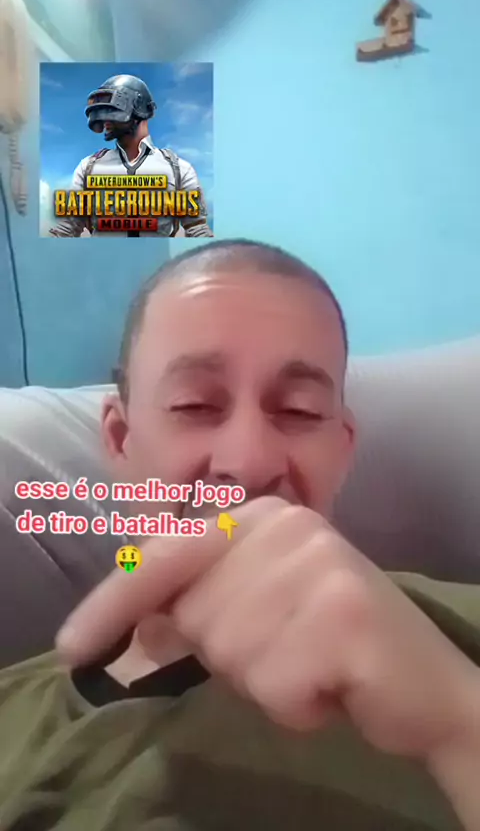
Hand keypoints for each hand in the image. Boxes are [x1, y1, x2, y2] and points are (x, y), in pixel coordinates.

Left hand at [57, 497, 478, 763]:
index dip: (114, 603)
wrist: (425, 683)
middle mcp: (288, 525)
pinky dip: (297, 706)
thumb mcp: (258, 613)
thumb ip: (202, 604)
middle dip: (230, 654)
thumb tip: (140, 622)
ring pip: (229, 653)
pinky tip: (334, 687)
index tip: (71, 648)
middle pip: (195, 614)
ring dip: (266, 681)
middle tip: (290, 649)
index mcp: (264, 516)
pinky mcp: (344, 615)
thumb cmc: (333, 643)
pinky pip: (273, 685)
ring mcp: (318, 564)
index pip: (167, 554)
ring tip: (314, 666)